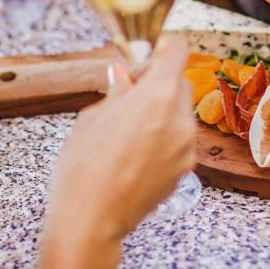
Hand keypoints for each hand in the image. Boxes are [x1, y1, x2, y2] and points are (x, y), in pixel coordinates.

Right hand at [50, 37, 196, 244]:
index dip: (162, 48)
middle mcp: (180, 119)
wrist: (91, 220)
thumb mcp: (91, 118)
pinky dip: (164, 139)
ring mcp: (187, 147)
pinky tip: (135, 154)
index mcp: (157, 96)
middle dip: (159, 83)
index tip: (149, 53)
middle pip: (180, 83)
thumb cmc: (83, 168)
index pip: (177, 52)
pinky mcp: (185, 170)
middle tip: (129, 95)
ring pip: (181, 114)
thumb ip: (117, 92)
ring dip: (162, 113)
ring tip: (128, 131)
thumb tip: (123, 75)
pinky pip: (179, 141)